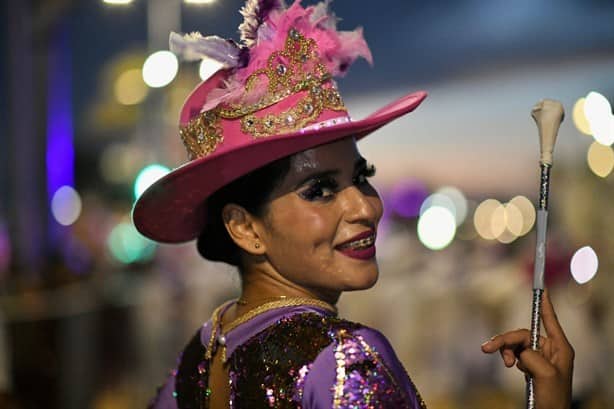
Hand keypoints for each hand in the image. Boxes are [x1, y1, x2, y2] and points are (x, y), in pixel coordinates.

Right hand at [481, 289, 573, 408]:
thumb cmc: (553, 400)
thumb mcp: (546, 375)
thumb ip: (531, 355)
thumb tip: (519, 350)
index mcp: (560, 348)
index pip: (550, 320)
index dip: (545, 305)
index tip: (543, 290)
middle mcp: (550, 350)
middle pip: (523, 333)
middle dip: (506, 340)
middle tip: (488, 348)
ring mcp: (539, 358)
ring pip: (516, 343)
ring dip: (505, 350)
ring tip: (504, 364)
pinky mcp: (529, 366)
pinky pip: (513, 353)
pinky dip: (507, 357)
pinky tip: (509, 366)